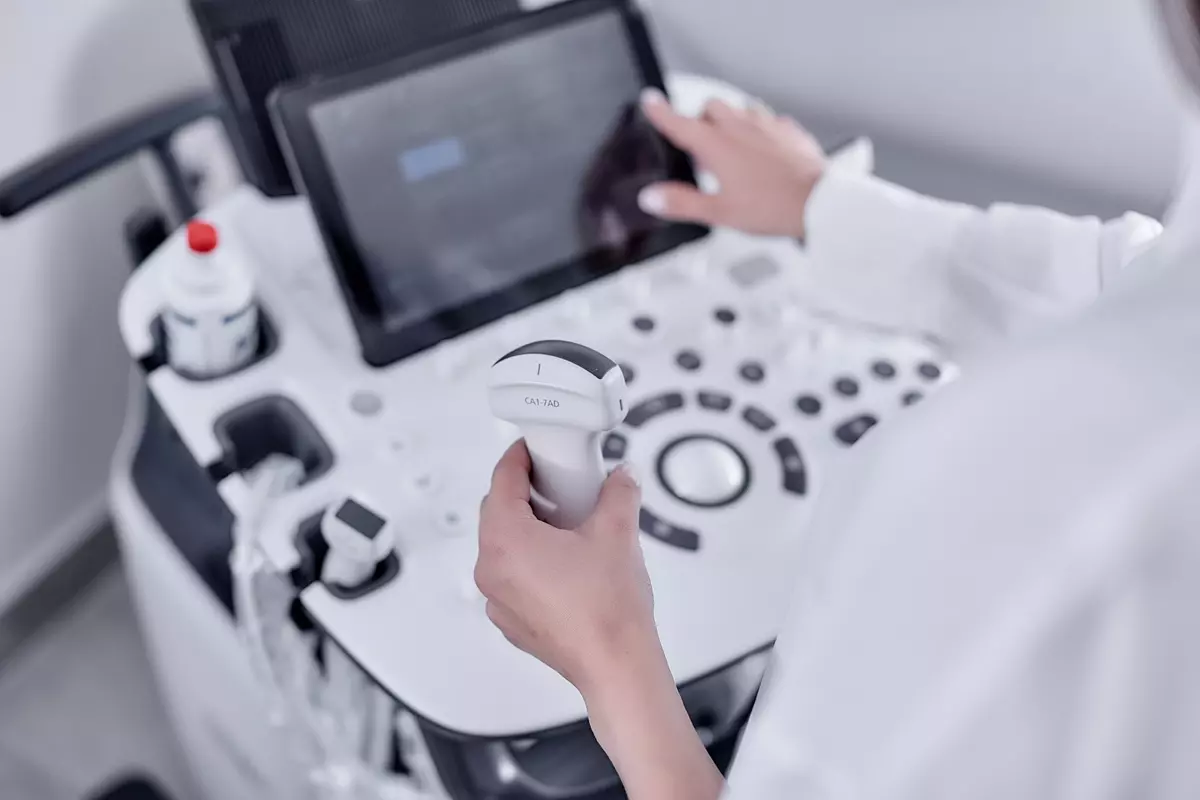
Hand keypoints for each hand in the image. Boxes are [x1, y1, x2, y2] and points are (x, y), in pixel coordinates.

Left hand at [475, 441, 658, 697]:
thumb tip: (620, 479)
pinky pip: (512, 578)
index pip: (502, 481)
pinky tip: (566, 564)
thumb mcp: (617, 531)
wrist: (616, 664)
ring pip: (504, 547)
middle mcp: (491, 569)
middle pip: (497, 512)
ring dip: (528, 530)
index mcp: (506, 540)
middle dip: (525, 494)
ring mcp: (498, 599)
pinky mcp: (512, 620)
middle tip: (558, 485)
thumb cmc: (607, 609)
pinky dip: (530, 563)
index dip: (519, 457)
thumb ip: (618, 492)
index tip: (532, 448)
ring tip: (567, 527)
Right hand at [638, 88, 826, 238]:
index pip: (678, 122)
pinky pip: (768, 121)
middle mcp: (740, 128)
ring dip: (729, 122)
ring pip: (739, 109)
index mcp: (717, 145)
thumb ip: (681, 203)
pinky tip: (761, 150)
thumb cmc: (773, 207)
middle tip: (699, 146)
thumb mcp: (719, 213)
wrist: (819, 202)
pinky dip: (759, 131)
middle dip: (699, 120)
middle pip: (709, 107)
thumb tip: (651, 197)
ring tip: (730, 149)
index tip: (650, 101)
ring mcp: (767, 125)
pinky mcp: (788, 131)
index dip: (660, 112)